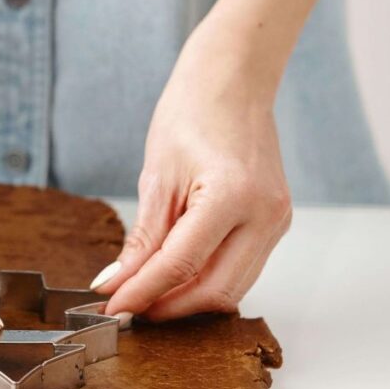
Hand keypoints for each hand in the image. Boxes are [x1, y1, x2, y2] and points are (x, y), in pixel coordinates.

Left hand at [94, 21, 291, 321]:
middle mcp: (264, 215)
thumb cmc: (192, 112)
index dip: (142, 293)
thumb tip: (116, 284)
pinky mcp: (276, 221)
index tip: (112, 309)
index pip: (180, 266)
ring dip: (189, 299)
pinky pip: (243, 268)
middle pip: (215, 291)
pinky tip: (178, 276)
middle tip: (129, 310)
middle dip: (169, 308)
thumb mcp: (156, 176)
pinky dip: (209, 279)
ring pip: (233, 288)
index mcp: (231, 197)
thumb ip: (142, 239)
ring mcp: (277, 221)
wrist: (234, 79)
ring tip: (149, 296)